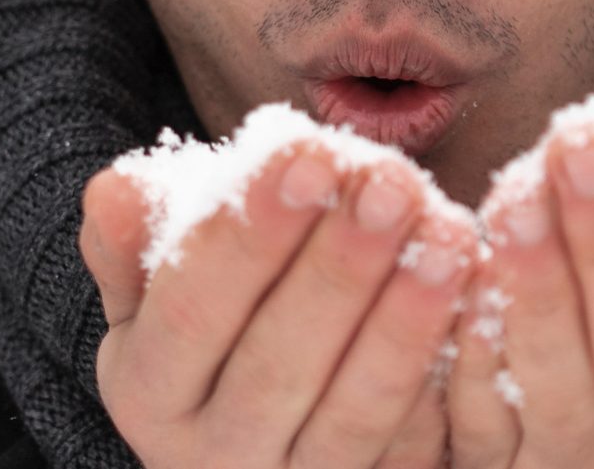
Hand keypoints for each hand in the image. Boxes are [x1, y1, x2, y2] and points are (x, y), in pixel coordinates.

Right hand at [80, 144, 474, 467]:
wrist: (250, 427)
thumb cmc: (211, 322)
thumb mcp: (157, 288)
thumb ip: (139, 243)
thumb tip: (114, 190)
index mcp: (149, 389)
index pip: (191, 312)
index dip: (248, 234)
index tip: (307, 155)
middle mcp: (211, 454)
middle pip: (276, 363)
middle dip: (339, 267)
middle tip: (393, 183)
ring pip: (353, 410)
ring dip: (406, 317)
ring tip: (449, 231)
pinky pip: (411, 443)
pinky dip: (446, 369)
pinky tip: (478, 295)